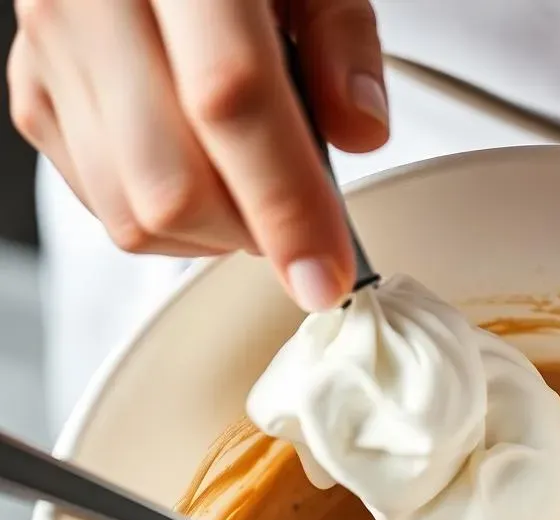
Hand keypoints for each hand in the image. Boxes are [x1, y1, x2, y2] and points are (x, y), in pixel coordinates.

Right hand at [7, 0, 387, 310]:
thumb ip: (345, 41)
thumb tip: (360, 132)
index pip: (230, 100)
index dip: (285, 206)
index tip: (326, 275)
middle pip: (170, 186)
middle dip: (253, 233)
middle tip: (298, 215)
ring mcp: (50, 50)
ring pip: (132, 215)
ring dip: (213, 235)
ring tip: (251, 187)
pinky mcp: (35, 93)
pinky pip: (103, 206)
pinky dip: (167, 220)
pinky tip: (200, 175)